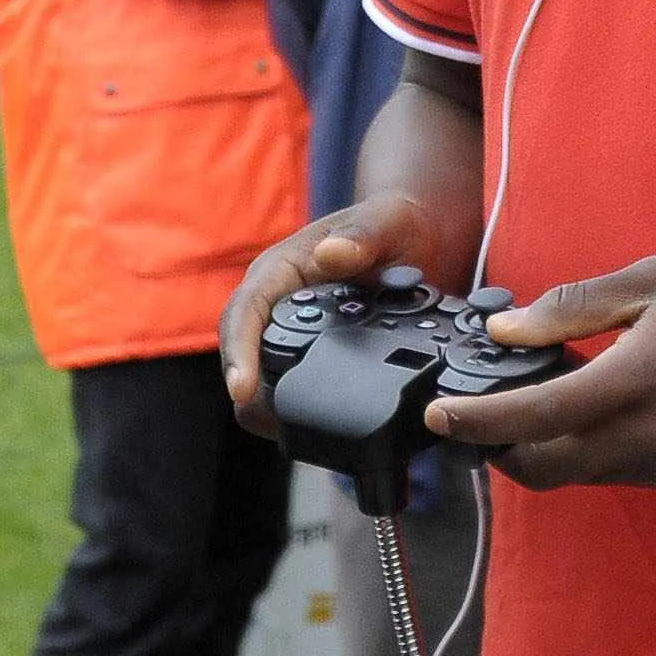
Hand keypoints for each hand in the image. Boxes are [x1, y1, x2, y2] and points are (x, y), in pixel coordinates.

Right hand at [219, 195, 450, 429]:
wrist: (416, 241)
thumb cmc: (393, 225)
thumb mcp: (386, 223)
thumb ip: (363, 236)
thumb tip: (330, 254)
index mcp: (281, 270)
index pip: (245, 311)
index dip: (239, 350)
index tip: (241, 388)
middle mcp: (277, 303)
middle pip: (244, 353)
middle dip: (250, 392)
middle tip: (275, 426)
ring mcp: (291, 332)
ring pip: (264, 377)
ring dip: (274, 404)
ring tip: (299, 432)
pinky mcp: (310, 354)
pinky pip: (292, 385)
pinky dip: (301, 406)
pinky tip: (322, 426)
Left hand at [426, 257, 655, 490]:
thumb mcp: (655, 280)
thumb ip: (576, 308)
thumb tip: (508, 328)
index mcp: (633, 382)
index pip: (533, 416)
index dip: (476, 422)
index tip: (437, 418)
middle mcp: (648, 437)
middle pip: (547, 468)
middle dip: (501, 451)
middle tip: (478, 419)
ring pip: (583, 473)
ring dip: (548, 450)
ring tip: (539, 404)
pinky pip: (621, 472)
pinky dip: (594, 450)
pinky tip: (602, 410)